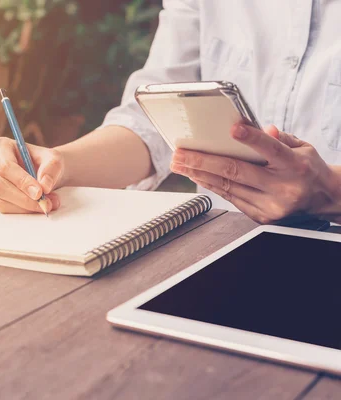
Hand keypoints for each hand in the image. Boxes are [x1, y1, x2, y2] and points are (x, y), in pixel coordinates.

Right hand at [0, 137, 63, 213]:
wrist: (40, 170)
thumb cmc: (43, 161)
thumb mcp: (53, 158)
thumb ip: (51, 169)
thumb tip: (44, 186)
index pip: (5, 166)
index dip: (22, 181)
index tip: (39, 193)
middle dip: (23, 198)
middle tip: (44, 203)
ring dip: (24, 207)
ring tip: (46, 205)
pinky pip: (1, 208)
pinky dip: (20, 211)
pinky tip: (35, 207)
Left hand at [170, 123, 340, 223]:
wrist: (322, 199)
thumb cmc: (307, 168)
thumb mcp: (302, 147)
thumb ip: (280, 139)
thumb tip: (262, 129)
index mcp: (295, 166)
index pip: (271, 149)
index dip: (252, 139)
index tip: (234, 128)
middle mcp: (282, 188)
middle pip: (237, 171)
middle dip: (203, 161)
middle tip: (180, 153)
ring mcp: (271, 205)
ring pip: (228, 186)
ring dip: (199, 174)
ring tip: (180, 164)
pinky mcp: (261, 216)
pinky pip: (230, 197)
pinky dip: (212, 185)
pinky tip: (197, 176)